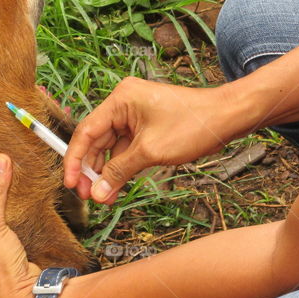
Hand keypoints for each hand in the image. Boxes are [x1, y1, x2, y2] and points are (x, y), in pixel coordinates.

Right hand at [65, 77, 237, 203]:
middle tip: (87, 196)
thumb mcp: (151, 152)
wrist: (228, 117)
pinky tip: (116, 187)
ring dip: (106, 171)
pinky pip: (126, 147)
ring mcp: (135, 114)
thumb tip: (98, 192)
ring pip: (111, 146)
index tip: (71, 184)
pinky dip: (121, 166)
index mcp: (120, 99)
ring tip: (102, 198)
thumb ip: (119, 171)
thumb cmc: (193, 125)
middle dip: (91, 169)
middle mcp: (124, 103)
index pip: (86, 131)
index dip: (75, 160)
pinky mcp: (147, 125)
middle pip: (96, 139)